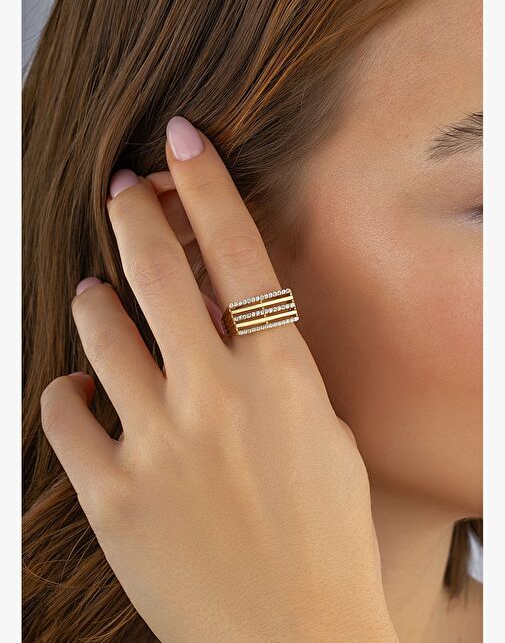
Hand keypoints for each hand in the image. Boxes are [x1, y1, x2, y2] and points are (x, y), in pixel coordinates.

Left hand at [40, 116, 396, 641]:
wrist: (293, 638)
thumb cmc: (322, 535)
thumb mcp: (320, 434)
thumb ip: (272, 370)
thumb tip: (226, 317)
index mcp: (280, 377)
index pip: (240, 251)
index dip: (208, 183)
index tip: (184, 138)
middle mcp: (215, 396)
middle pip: (157, 270)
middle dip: (135, 214)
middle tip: (122, 190)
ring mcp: (157, 443)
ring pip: (98, 329)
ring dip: (95, 303)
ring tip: (97, 297)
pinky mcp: (110, 494)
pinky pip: (63, 410)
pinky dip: (67, 391)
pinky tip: (80, 391)